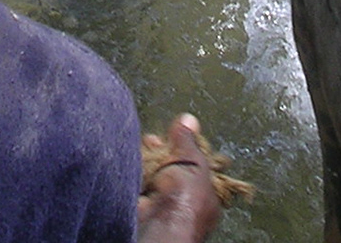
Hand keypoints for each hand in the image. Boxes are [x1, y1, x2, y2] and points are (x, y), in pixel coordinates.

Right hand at [138, 115, 222, 240]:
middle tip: (153, 139)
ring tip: (143, 144)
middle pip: (173, 169)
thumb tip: (189, 119)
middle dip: (162, 151)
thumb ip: (188, 141)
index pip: (195, 165)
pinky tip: (134, 157)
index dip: (184, 147)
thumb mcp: (193, 161)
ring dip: (148, 158)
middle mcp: (186, 200)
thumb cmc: (187, 198)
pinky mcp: (146, 205)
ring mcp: (165, 203)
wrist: (161, 221)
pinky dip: (137, 170)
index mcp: (206, 192)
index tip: (174, 133)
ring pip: (156, 175)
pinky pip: (141, 182)